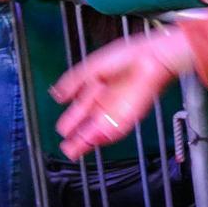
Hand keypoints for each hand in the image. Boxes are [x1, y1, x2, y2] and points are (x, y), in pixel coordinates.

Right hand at [53, 29, 192, 158]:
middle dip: (76, 135)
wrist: (151, 59)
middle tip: (66, 146)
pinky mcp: (129, 116)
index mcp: (97, 86)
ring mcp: (117, 109)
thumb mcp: (91, 67)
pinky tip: (90, 142)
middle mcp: (107, 99)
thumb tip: (56, 95)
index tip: (62, 129)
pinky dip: (102, 137)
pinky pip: (113, 130)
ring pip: (98, 130)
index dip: (71, 119)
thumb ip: (72, 82)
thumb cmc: (127, 57)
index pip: (81, 107)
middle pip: (89, 122)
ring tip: (72, 150)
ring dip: (86, 141)